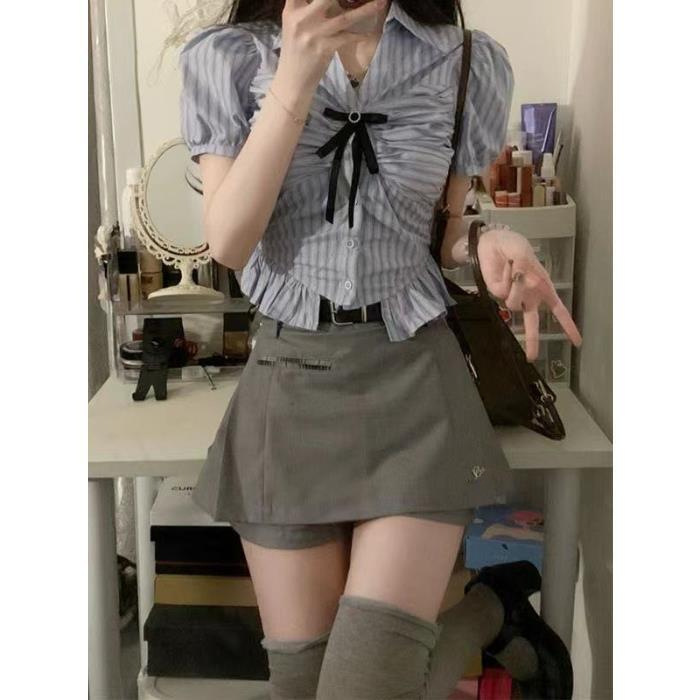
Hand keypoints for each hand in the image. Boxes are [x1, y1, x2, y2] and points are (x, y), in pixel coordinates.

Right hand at [277, 0, 386, 91]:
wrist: (292, 81)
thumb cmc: (296, 51)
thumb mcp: (294, 25)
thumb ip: (305, 7)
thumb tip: (331, 1)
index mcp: (291, 10)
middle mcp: (301, 19)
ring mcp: (314, 34)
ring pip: (345, 17)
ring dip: (366, 9)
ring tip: (381, 2)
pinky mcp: (324, 49)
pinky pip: (348, 38)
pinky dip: (360, 35)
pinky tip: (370, 32)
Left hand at [476, 227, 582, 360]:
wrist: (491, 242)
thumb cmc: (513, 245)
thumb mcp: (522, 250)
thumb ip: (523, 263)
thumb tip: (521, 277)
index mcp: (543, 288)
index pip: (558, 310)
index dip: (568, 326)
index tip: (577, 342)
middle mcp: (529, 296)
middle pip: (533, 323)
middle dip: (532, 341)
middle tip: (532, 357)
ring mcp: (512, 296)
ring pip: (514, 303)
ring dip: (516, 286)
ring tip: (514, 266)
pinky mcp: (496, 293)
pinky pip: (502, 292)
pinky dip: (505, 278)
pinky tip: (505, 268)